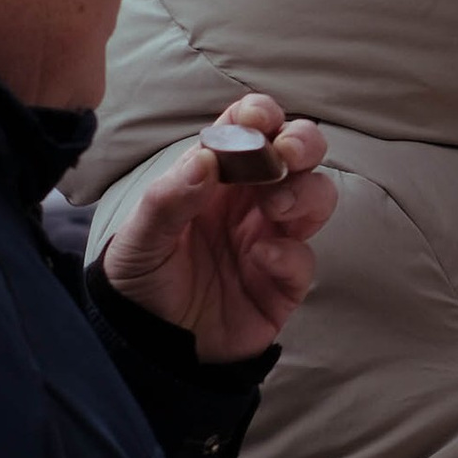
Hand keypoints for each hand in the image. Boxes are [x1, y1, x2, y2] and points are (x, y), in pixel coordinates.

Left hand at [99, 93, 335, 361]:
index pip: (249, 128)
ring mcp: (272, 239)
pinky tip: (260, 260)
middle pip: (300, 153)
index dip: (261, 115)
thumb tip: (206, 159)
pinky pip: (305, 259)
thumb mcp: (140, 236)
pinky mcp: (283, 283)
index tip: (259, 120)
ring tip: (274, 208)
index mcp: (216, 176)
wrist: (148, 342)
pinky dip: (289, 254)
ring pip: (316, 197)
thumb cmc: (142, 277)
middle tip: (288, 154)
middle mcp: (250, 201)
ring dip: (304, 193)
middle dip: (304, 143)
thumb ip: (169, 197)